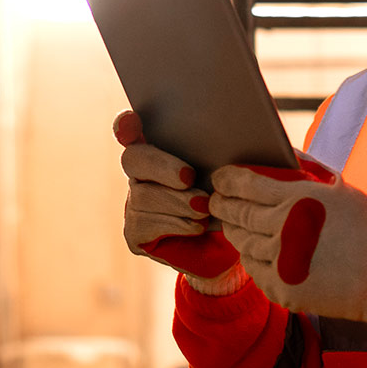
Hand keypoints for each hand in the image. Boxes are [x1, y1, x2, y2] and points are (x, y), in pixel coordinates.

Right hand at [115, 110, 246, 294]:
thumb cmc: (233, 198)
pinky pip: (146, 223)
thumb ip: (227, 149)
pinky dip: (176, 223)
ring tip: (205, 208)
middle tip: (189, 177)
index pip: (130, 127)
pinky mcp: (135, 232)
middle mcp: (141, 173)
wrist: (230, 244)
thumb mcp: (233, 172)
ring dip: (177, 202)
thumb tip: (240, 130)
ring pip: (143, 195)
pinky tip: (197, 226)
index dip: (125, 124)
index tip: (131, 123)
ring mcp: (134, 202)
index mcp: (160, 146)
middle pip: (133, 158)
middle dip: (162, 166)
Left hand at [210, 156, 366, 321]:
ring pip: (242, 242)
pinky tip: (252, 249)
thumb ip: (306, 169)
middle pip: (237, 213)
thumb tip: (279, 152)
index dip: (227, 180)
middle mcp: (285, 229)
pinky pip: (253, 269)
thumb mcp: (340, 188)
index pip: (247, 184)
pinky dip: (250, 257)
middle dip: (222, 204)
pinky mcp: (284, 289)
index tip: (220, 178)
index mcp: (299, 199)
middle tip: (215, 200)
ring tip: (232, 223)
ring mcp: (282, 262)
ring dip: (234, 230)